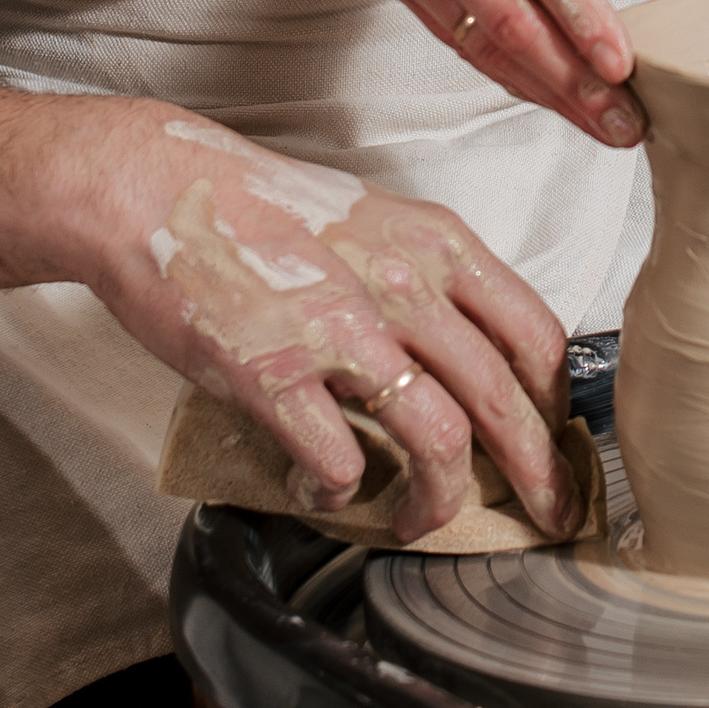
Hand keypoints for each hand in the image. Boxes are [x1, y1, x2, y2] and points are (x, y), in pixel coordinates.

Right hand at [88, 104, 579, 542]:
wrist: (153, 187)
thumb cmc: (258, 207)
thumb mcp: (376, 219)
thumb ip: (428, 277)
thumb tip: (469, 347)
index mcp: (438, 246)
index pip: (534, 335)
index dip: (555, 403)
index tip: (554, 438)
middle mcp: (404, 286)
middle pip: (503, 400)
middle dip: (536, 474)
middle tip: (546, 514)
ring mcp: (343, 331)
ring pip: (439, 440)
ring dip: (439, 500)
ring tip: (420, 520)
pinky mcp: (277, 372)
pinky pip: (339, 458)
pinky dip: (340, 490)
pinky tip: (326, 488)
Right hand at [291, 0, 641, 147]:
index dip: (583, 22)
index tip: (621, 64)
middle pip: (514, 24)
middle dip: (575, 83)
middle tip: (625, 121)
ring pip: (484, 46)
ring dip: (544, 92)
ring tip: (596, 121)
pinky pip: (455, 37)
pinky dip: (502, 71)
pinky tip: (541, 91)